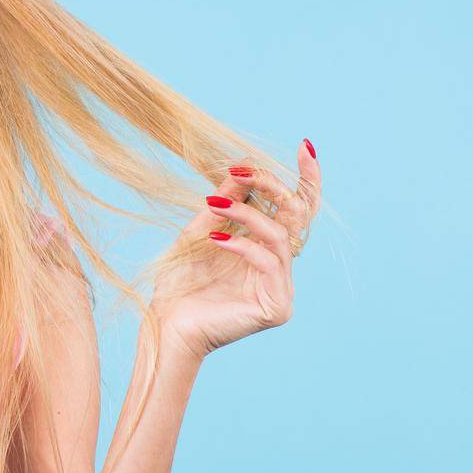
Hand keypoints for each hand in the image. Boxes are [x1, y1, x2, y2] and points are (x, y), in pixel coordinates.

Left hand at [153, 140, 323, 360]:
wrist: (166, 325)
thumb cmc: (180, 282)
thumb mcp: (198, 232)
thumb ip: (223, 204)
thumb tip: (241, 168)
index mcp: (266, 248)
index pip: (296, 210)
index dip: (305, 180)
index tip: (305, 147)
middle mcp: (280, 266)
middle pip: (295, 217)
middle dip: (272, 187)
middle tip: (243, 170)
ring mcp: (282, 288)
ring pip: (278, 236)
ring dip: (246, 213)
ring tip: (213, 204)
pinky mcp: (277, 307)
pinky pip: (269, 264)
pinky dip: (242, 245)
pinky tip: (214, 239)